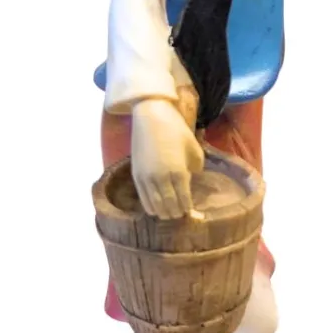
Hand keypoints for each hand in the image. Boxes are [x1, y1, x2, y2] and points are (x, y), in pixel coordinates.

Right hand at [130, 97, 204, 218]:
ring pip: (156, 206)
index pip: (184, 200)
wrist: (151, 116)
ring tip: (170, 214)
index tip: (192, 215)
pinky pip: (143, 199)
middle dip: (176, 214)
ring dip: (164, 213)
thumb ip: (195, 167)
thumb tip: (192, 179)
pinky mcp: (136, 175)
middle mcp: (161, 179)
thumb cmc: (176, 130)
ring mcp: (147, 178)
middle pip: (170, 206)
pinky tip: (156, 210)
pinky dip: (151, 207)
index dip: (188, 210)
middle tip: (181, 215)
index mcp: (178, 172)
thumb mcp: (194, 148)